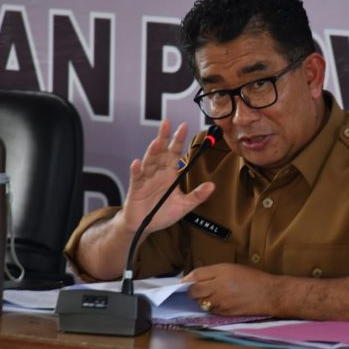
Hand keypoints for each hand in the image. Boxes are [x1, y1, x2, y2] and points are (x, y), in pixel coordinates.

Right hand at [117, 119, 214, 233]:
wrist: (144, 225)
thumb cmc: (163, 212)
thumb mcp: (184, 206)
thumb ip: (197, 196)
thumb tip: (212, 186)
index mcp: (170, 173)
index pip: (175, 152)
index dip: (178, 139)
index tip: (184, 125)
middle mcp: (158, 172)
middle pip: (161, 151)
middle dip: (164, 137)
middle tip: (166, 123)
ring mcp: (146, 178)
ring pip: (149, 161)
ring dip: (152, 151)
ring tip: (156, 142)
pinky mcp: (136, 188)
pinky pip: (136, 177)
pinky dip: (136, 170)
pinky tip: (137, 163)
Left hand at [183, 263, 277, 315]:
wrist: (269, 293)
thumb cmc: (253, 278)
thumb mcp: (233, 268)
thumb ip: (214, 272)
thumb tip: (195, 278)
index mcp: (222, 270)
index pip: (196, 274)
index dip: (187, 279)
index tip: (184, 282)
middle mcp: (219, 285)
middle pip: (194, 290)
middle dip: (192, 291)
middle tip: (196, 290)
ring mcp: (221, 300)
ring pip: (201, 302)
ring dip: (202, 300)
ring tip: (211, 296)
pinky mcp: (225, 312)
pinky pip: (210, 310)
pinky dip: (211, 307)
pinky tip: (219, 303)